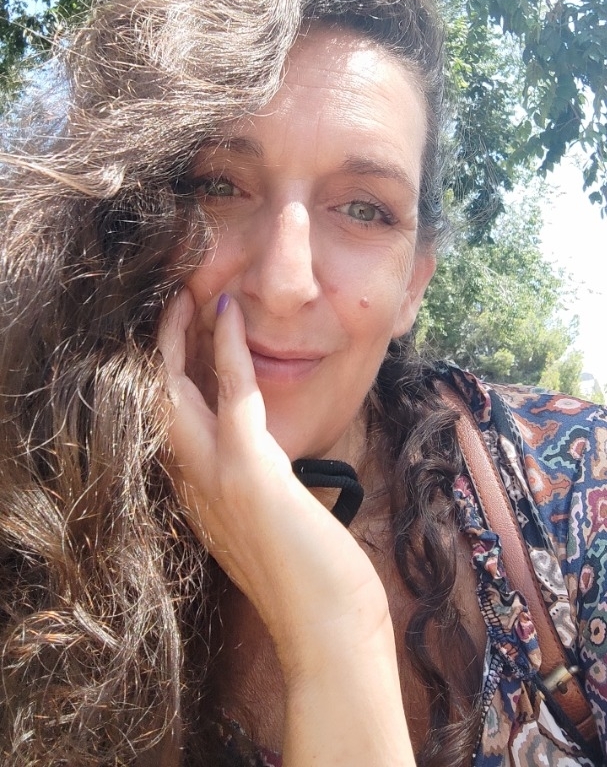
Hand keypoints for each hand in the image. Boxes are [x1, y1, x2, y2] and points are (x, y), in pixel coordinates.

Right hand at [157, 289, 389, 660]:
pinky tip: (230, 312)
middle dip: (160, 349)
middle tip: (172, 303)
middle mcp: (194, 486)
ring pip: (175, 390)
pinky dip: (227, 348)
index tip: (180, 344)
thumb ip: (263, 497)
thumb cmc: (313, 585)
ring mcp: (216, 477)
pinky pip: (231, 394)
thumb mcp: (274, 530)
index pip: (169, 427)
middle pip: (157, 401)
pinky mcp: (249, 471)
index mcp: (200, 499)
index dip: (167, 380)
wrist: (327, 632)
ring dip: (180, 337)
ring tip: (189, 293)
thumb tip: (281, 476)